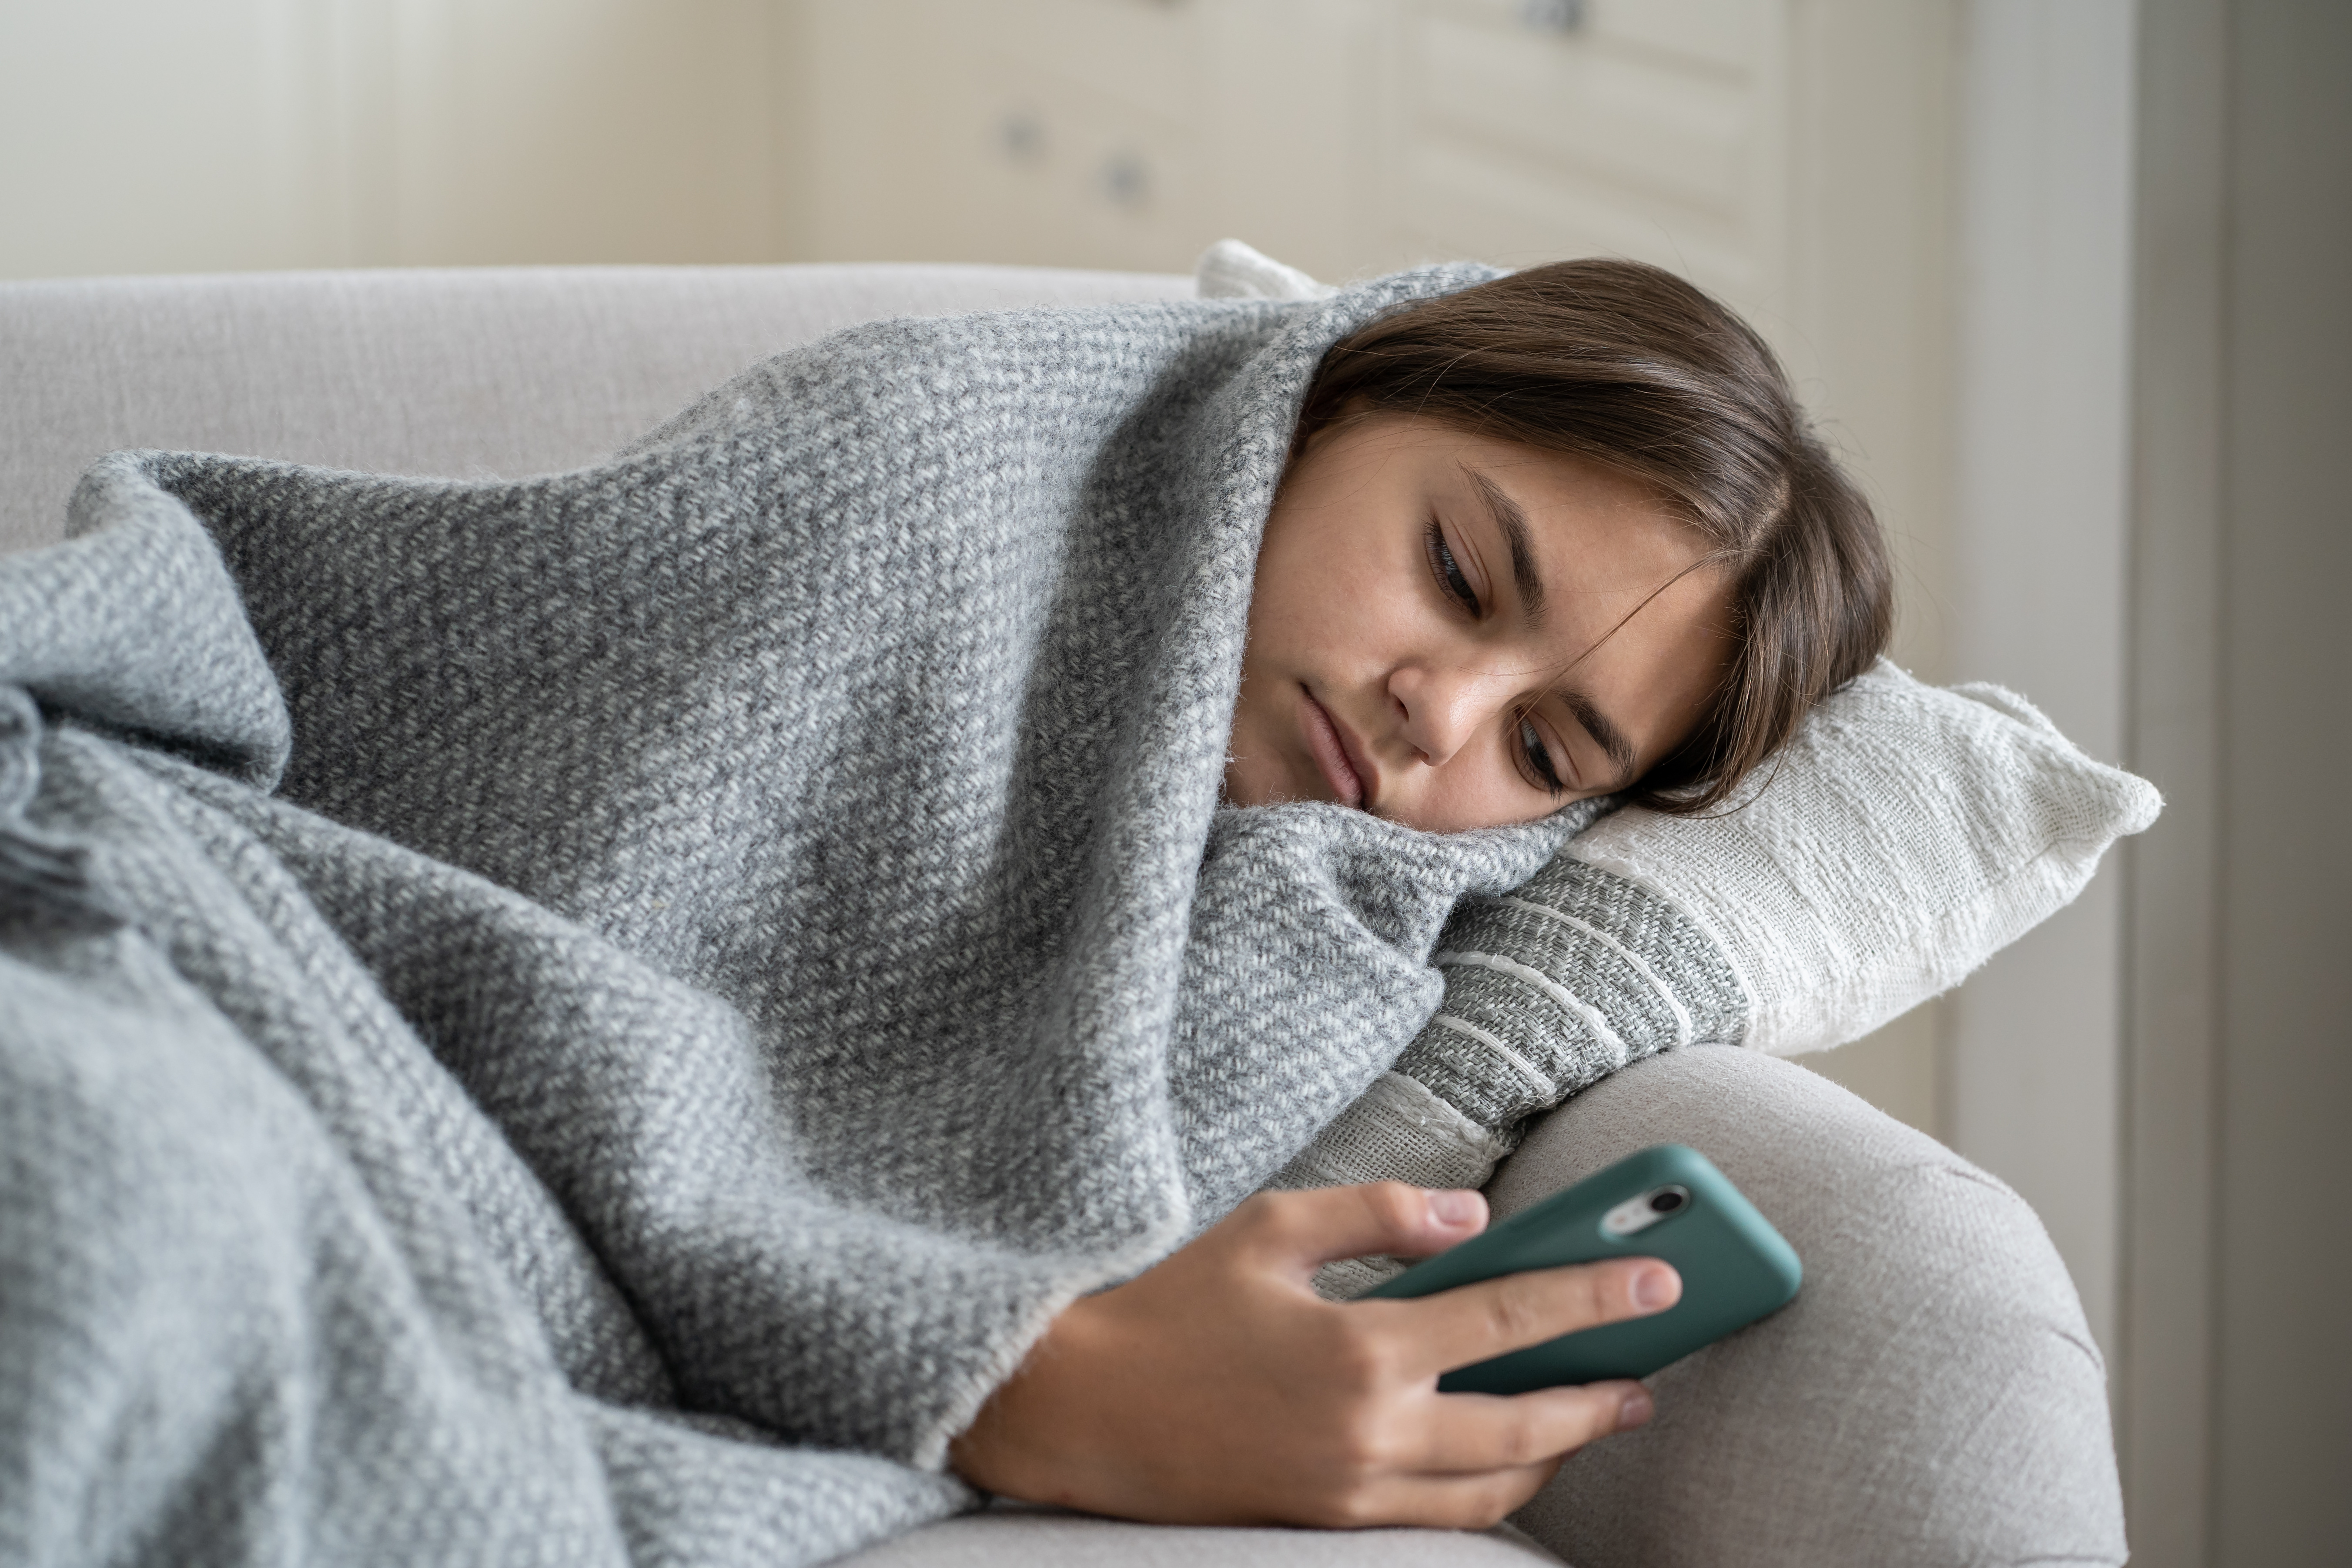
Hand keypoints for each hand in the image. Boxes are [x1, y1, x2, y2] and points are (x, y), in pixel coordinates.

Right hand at [948, 1181, 1680, 1527]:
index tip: (1660, 1280)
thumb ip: (1379, 1216)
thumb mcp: (1271, 1228)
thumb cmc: (1166, 1306)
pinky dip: (1491, 1494)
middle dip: (1598, 1395)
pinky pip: (1437, 1522)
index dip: (1594, 1296)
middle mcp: (1369, 1431)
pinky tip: (1510, 1463)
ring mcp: (1349, 1489)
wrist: (1075, 1407)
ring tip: (1596, 1417)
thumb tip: (1473, 1213)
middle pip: (1523, 1423)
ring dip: (1557, 1455)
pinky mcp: (1325, 1520)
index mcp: (1361, 1347)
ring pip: (1491, 1489)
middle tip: (1651, 1371)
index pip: (1510, 1320)